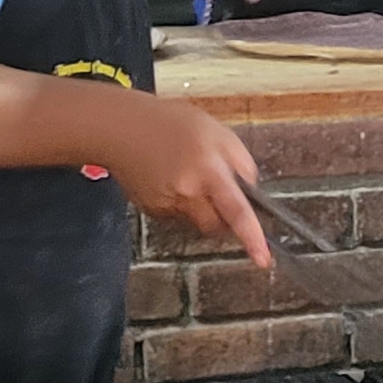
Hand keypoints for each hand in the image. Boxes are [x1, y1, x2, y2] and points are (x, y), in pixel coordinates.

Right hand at [100, 92, 271, 267]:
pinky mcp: (152, 210)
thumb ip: (240, 160)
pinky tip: (171, 179)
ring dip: (201, 207)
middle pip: (216, 226)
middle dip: (225, 219)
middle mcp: (188, 193)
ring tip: (188, 175)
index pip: (236, 212)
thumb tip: (250, 187)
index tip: (262, 259)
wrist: (120, 128)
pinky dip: (181, 204)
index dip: (252, 237)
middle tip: (220, 193)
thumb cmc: (169, 123)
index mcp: (209, 171)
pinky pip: (177, 217)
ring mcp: (167, 205)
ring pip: (196, 222)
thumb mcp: (217, 130)